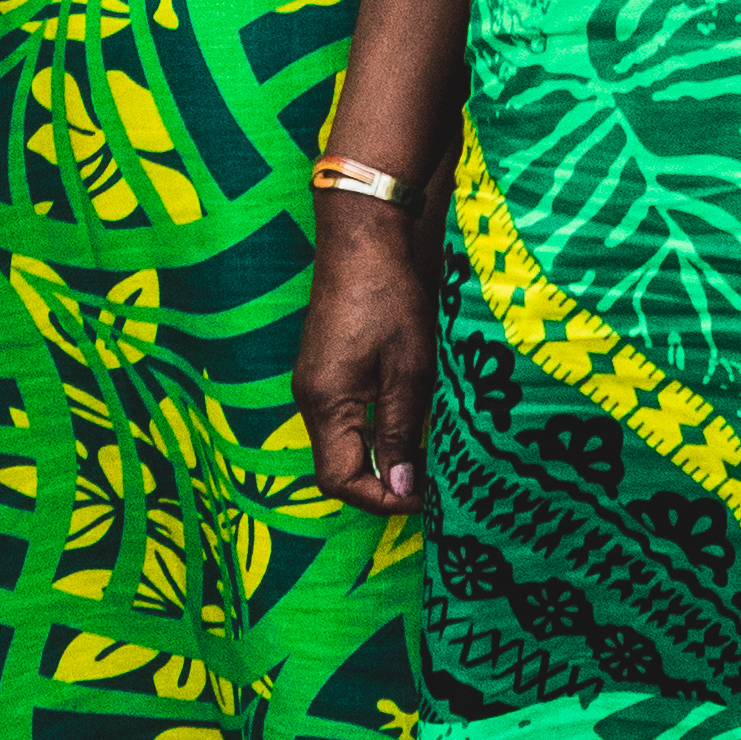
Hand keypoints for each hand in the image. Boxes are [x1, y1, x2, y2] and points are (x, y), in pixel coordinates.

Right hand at [292, 195, 436, 515]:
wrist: (363, 239)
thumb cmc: (389, 300)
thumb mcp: (408, 372)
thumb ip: (400, 432)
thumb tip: (402, 490)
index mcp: (324, 403)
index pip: (338, 480)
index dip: (381, 500)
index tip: (424, 500)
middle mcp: (308, 398)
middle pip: (337, 467)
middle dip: (382, 484)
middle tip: (432, 485)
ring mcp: (314, 382)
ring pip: (342, 444)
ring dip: (380, 459)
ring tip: (426, 457)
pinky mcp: (324, 369)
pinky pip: (343, 419)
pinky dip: (373, 434)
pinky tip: (407, 423)